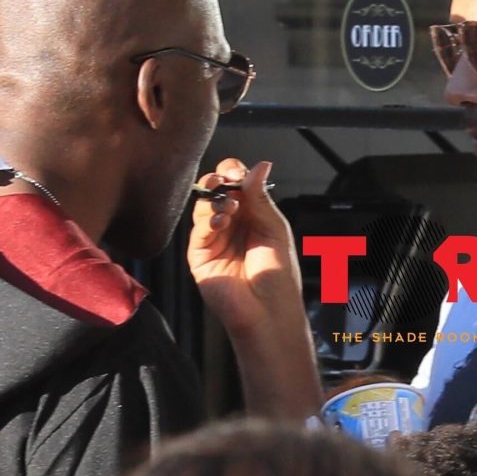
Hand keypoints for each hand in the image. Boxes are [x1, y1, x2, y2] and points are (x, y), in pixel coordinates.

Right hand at [187, 158, 303, 337]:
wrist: (268, 310)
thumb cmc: (279, 275)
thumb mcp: (274, 228)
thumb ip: (260, 197)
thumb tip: (259, 166)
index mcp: (252, 214)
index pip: (237, 183)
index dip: (235, 172)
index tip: (238, 171)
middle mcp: (232, 223)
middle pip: (216, 189)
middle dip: (220, 179)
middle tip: (227, 179)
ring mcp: (214, 238)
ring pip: (204, 205)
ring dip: (214, 199)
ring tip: (229, 207)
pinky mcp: (200, 254)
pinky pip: (197, 229)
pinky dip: (208, 220)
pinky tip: (221, 222)